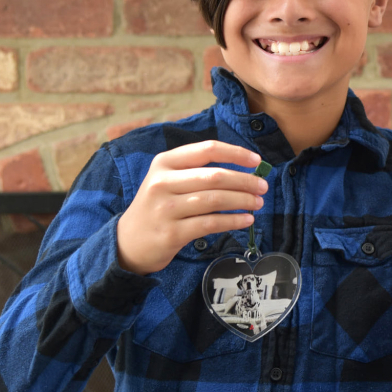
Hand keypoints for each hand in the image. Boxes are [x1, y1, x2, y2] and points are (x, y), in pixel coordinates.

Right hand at [116, 141, 266, 274]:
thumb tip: (245, 169)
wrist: (128, 242)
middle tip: (263, 187)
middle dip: (245, 181)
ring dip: (242, 201)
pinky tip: (246, 220)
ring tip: (258, 203)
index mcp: (165, 162)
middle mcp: (162, 182)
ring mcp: (165, 208)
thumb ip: (198, 171)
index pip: (207, 149)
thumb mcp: (168, 180)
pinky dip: (233, 220)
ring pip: (215, 199)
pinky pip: (210, 223)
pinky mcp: (171, 233)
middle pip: (214, 176)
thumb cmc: (159, 206)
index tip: (257, 161)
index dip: (235, 153)